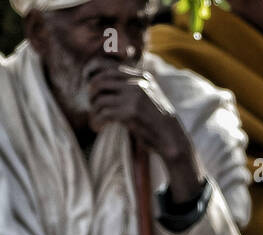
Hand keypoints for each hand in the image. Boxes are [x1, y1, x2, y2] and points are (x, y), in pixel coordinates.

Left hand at [85, 63, 203, 203]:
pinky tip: (98, 128)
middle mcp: (137, 82)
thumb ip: (133, 87)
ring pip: (99, 100)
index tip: (93, 95)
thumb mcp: (148, 95)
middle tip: (92, 107)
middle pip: (100, 82)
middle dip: (91, 95)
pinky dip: (97, 122)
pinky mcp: (130, 112)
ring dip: (94, 113)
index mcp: (141, 76)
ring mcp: (133, 96)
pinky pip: (103, 114)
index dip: (96, 82)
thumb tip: (106, 84)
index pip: (109, 71)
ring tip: (96, 122)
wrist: (171, 136)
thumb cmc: (157, 120)